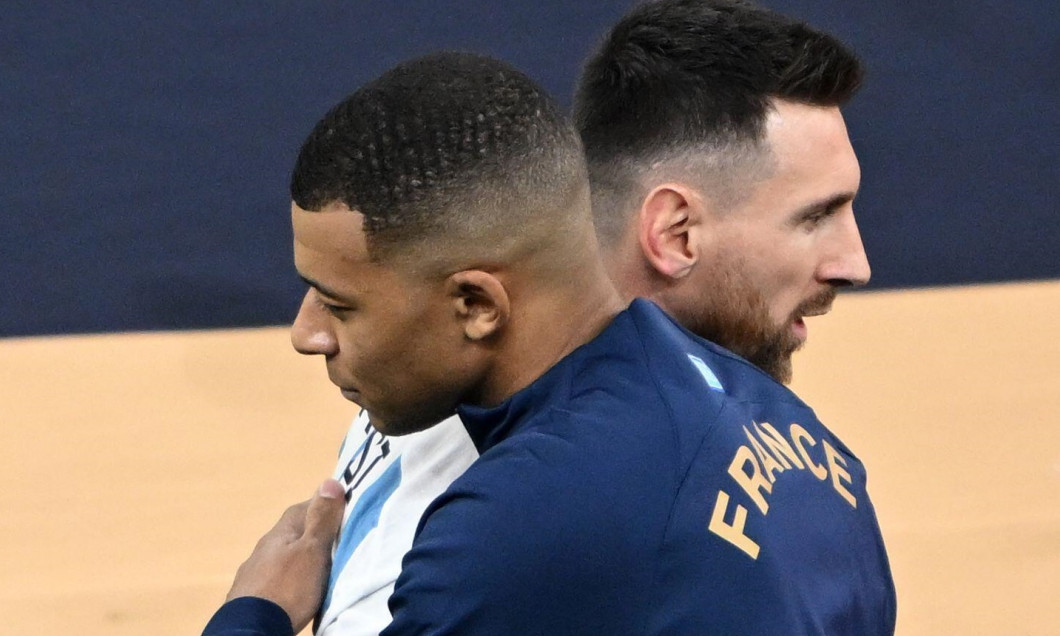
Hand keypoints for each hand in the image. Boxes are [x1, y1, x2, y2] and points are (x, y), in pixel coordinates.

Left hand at [225, 479, 345, 631]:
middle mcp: (265, 547)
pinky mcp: (251, 595)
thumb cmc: (288, 586)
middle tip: (338, 544)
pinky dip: (290, 579)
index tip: (345, 512)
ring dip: (301, 559)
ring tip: (322, 570)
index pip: (303, 507)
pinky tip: (298, 590)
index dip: (324, 506)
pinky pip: (277, 578)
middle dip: (314, 534)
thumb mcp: (313, 551)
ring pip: (284, 556)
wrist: (252, 628)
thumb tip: (330, 480)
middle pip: (293, 533)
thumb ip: (321, 519)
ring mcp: (255, 572)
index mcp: (280, 533)